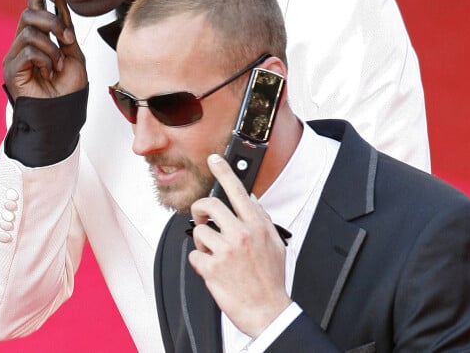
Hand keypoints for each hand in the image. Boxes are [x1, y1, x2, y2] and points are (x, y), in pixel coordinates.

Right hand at [3, 0, 87, 99]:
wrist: (64, 113)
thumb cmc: (68, 88)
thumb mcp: (74, 53)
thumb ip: (65, 28)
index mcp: (41, 36)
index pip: (35, 5)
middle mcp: (25, 42)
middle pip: (29, 13)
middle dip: (52, 21)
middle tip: (67, 39)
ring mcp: (16, 55)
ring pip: (30, 31)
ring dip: (52, 47)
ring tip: (58, 64)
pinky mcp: (11, 68)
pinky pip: (28, 50)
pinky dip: (45, 59)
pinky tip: (49, 72)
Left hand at [188, 154, 291, 337]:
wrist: (267, 311)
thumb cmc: (270, 278)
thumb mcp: (275, 243)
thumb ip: (261, 219)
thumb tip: (250, 200)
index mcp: (256, 226)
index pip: (238, 191)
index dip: (224, 171)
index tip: (214, 159)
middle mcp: (240, 234)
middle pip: (210, 205)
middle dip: (200, 209)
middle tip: (201, 218)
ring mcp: (225, 251)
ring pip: (199, 231)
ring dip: (203, 242)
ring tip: (214, 252)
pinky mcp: (212, 268)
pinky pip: (194, 254)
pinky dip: (200, 261)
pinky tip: (212, 268)